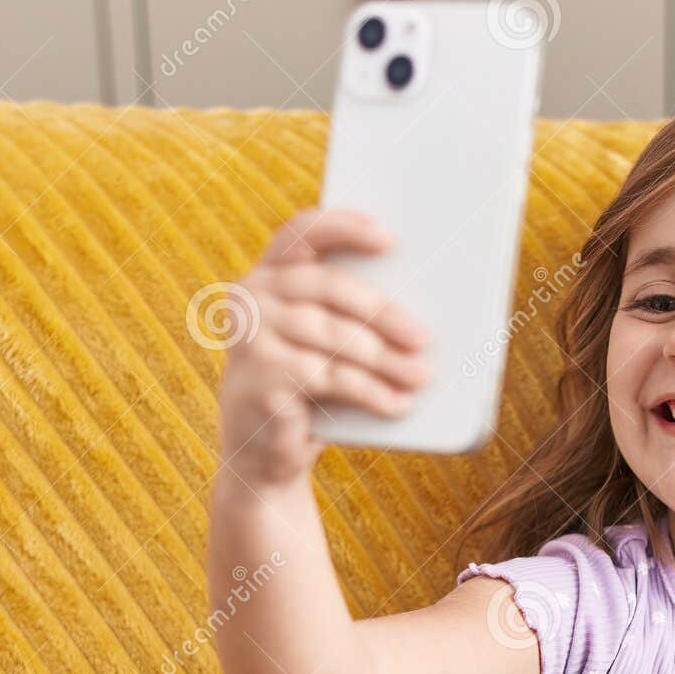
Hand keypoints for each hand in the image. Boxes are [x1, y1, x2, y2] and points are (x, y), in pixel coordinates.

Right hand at [216, 207, 432, 487]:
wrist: (262, 445)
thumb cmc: (308, 382)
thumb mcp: (327, 341)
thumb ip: (355, 314)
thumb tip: (424, 315)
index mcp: (271, 272)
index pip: (305, 232)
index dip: (346, 228)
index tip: (391, 238)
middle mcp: (252, 295)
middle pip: (330, 288)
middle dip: (385, 313)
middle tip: (425, 337)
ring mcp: (249, 335)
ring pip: (334, 337)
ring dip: (386, 359)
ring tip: (421, 375)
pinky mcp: (259, 376)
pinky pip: (329, 378)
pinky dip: (370, 392)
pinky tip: (398, 404)